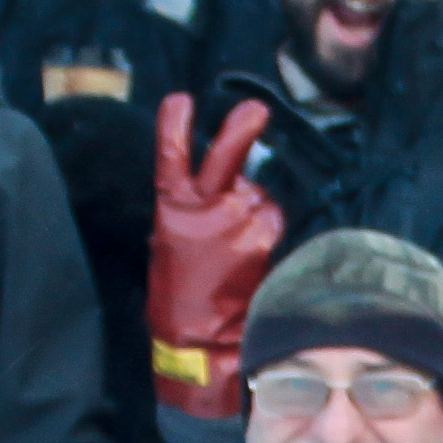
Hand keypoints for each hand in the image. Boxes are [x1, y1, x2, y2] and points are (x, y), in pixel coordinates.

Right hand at [146, 91, 282, 419]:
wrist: (197, 342)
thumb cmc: (181, 295)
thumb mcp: (171, 245)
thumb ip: (192, 212)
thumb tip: (227, 190)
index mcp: (172, 210)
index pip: (171, 159)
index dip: (175, 128)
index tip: (181, 100)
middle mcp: (204, 210)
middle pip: (225, 160)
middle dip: (240, 131)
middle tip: (254, 109)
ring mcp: (235, 223)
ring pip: (257, 197)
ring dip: (254, 212)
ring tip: (236, 250)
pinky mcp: (262, 239)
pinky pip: (271, 220)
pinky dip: (266, 231)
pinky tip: (252, 258)